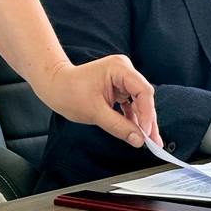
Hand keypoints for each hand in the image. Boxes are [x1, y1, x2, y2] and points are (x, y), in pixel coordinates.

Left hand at [40, 56, 160, 147]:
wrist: (56, 86)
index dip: (147, 113)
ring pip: (140, 103)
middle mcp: (124, 71)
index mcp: (119, 68)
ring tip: (151, 141)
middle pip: (144, 97)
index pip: (142, 90)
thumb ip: (118, 126)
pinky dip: (134, 119)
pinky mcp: (119, 88)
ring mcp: (122, 79)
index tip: (146, 133)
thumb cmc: (70, 92)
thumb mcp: (94, 112)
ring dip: (143, 122)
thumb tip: (138, 139)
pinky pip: (131, 104)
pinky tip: (138, 134)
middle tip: (154, 142)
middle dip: (148, 120)